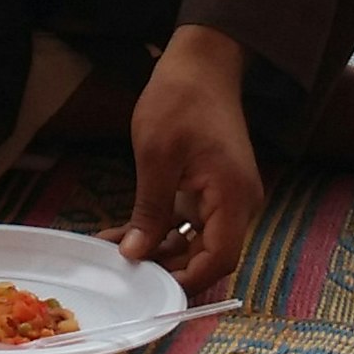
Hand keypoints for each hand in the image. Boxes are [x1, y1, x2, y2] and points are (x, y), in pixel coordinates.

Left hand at [119, 25, 262, 298]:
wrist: (201, 64)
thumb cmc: (180, 101)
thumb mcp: (157, 156)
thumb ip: (150, 211)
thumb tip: (136, 255)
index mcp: (233, 196)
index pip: (220, 259)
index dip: (187, 280)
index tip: (149, 288)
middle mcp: (238, 203)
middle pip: (209, 256)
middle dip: (166, 267)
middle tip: (122, 270)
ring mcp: (227, 197)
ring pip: (197, 242)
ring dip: (160, 250)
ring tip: (115, 251)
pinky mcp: (213, 190)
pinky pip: (191, 222)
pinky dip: (163, 230)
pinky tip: (126, 233)